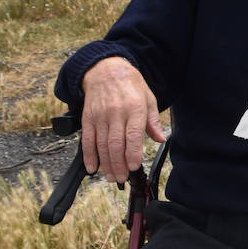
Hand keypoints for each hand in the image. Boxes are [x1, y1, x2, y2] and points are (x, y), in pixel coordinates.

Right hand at [80, 57, 164, 182]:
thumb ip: (153, 121)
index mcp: (135, 108)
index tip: (133, 167)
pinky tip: (92, 167)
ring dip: (106, 164)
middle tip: (121, 178)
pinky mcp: (88, 118)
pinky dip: (88, 155)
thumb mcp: (148, 98)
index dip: (132, 153)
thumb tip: (160, 139)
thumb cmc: (131, 85)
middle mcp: (116, 113)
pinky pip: (87, 139)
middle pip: (115, 143)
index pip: (133, 135)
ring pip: (101, 145)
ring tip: (111, 177)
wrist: (106, 70)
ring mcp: (100, 116)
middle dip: (118, 164)